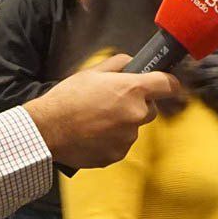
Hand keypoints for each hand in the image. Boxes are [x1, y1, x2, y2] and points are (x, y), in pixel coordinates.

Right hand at [23, 54, 180, 168]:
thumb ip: (119, 64)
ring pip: (133, 128)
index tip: (168, 85)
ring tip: (96, 120)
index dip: (169, 83)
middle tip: (113, 102)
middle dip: (137, 105)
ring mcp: (128, 137)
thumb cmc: (68, 99)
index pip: (168, 85)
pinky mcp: (117, 154)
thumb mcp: (92, 72)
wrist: (48, 129)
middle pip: (150, 109)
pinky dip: (111, 140)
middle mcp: (135, 114)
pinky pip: (121, 144)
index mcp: (132, 90)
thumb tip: (132, 64)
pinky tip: (93, 134)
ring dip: (122, 124)